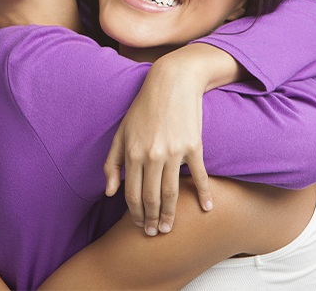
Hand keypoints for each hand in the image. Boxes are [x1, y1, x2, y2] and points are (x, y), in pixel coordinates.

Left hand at [104, 74, 211, 236]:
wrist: (172, 82)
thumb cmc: (144, 107)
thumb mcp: (121, 132)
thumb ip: (112, 162)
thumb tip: (109, 190)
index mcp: (132, 152)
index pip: (132, 193)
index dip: (134, 213)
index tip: (138, 224)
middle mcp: (152, 155)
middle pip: (151, 198)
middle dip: (150, 220)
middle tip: (153, 233)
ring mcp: (174, 151)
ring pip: (171, 193)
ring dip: (170, 214)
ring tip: (168, 228)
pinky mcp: (194, 146)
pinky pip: (200, 176)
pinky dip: (204, 194)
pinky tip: (206, 209)